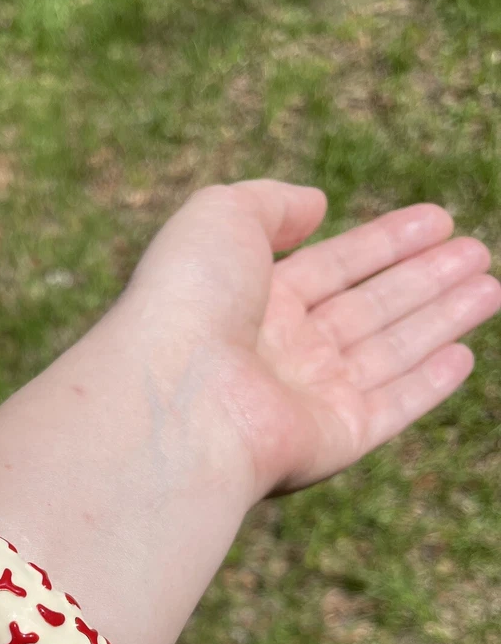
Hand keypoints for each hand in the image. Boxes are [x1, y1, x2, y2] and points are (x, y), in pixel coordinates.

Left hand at [121, 180, 500, 496]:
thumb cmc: (187, 299)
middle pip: (366, 308)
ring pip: (388, 351)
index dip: (384, 241)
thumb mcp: (220, 217)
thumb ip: (270, 203)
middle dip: (422, 278)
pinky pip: (390, 407)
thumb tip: (317, 206)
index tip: (438, 218)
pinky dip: (427, 383)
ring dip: (440, 318)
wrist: (174, 394)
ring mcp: (304, 399)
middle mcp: (278, 351)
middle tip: (476, 250)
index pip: (331, 266)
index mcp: (248, 300)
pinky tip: (463, 355)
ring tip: (491, 284)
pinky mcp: (331, 440)